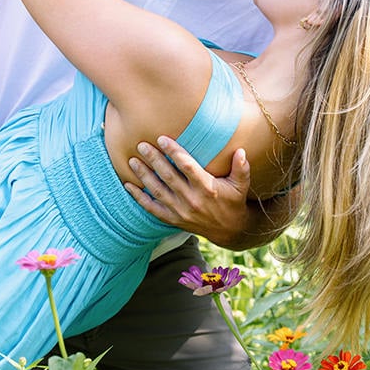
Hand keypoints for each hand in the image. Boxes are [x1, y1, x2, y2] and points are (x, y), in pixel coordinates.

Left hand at [124, 136, 261, 249]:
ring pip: (158, 191)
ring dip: (144, 176)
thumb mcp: (241, 185)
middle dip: (154, 159)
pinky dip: (139, 198)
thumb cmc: (234, 201)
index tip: (162, 139)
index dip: (174, 152)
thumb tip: (241, 151)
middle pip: (168, 176)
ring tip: (133, 160)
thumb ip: (241, 168)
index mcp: (207, 188)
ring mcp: (181, 211)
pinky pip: (153, 208)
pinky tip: (128, 186)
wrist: (229, 230)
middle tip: (141, 145)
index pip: (187, 167)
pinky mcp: (173, 219)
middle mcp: (192, 200)